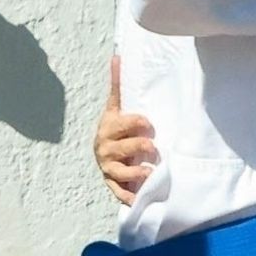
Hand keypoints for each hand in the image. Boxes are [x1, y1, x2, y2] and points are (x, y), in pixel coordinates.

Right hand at [94, 56, 156, 205]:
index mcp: (108, 127)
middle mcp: (105, 148)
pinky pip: (119, 192)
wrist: (101, 153)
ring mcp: (108, 167)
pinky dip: (129, 197)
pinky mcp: (112, 184)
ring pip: (123, 172)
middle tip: (154, 149)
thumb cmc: (115, 129)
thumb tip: (116, 56)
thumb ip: (117, 85)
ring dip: (138, 173)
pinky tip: (140, 199)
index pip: (126, 123)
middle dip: (143, 147)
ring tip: (151, 172)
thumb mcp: (115, 107)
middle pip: (127, 148)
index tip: (150, 125)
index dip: (140, 123)